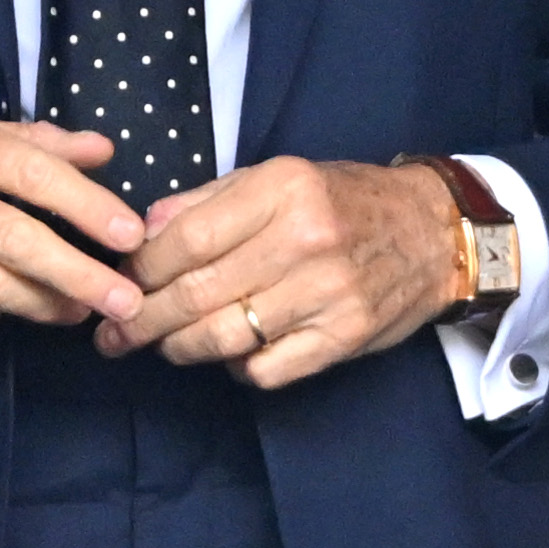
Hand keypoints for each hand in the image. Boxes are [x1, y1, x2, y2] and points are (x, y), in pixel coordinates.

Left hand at [94, 158, 465, 387]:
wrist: (433, 232)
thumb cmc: (344, 201)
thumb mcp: (279, 178)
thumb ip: (207, 201)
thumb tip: (142, 231)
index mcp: (283, 189)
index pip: (187, 238)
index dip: (142, 268)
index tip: (118, 282)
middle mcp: (304, 239)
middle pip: (198, 292)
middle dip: (144, 319)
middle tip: (115, 335)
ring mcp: (327, 293)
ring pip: (225, 337)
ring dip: (180, 348)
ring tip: (162, 346)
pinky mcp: (344, 337)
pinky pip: (267, 370)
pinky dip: (236, 369)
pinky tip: (229, 356)